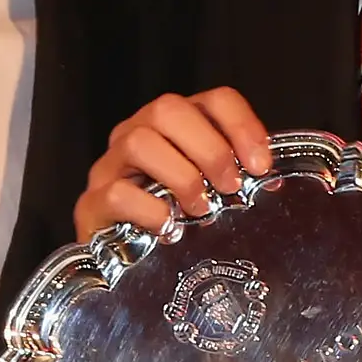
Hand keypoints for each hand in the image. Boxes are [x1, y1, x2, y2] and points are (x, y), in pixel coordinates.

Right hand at [73, 86, 271, 236]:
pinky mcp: (91, 203)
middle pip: (168, 110)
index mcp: (176, 126)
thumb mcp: (210, 191)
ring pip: (139, 142)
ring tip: (201, 210)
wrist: (121, 260)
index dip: (242, 125)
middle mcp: (139, 133)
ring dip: (181, 176)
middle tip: (230, 187)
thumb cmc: (175, 220)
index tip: (261, 165)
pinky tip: (168, 227)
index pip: (213, 100)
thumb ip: (235, 176)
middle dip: (209, 149)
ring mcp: (110, 166)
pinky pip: (116, 193)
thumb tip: (270, 179)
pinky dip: (149, 209)